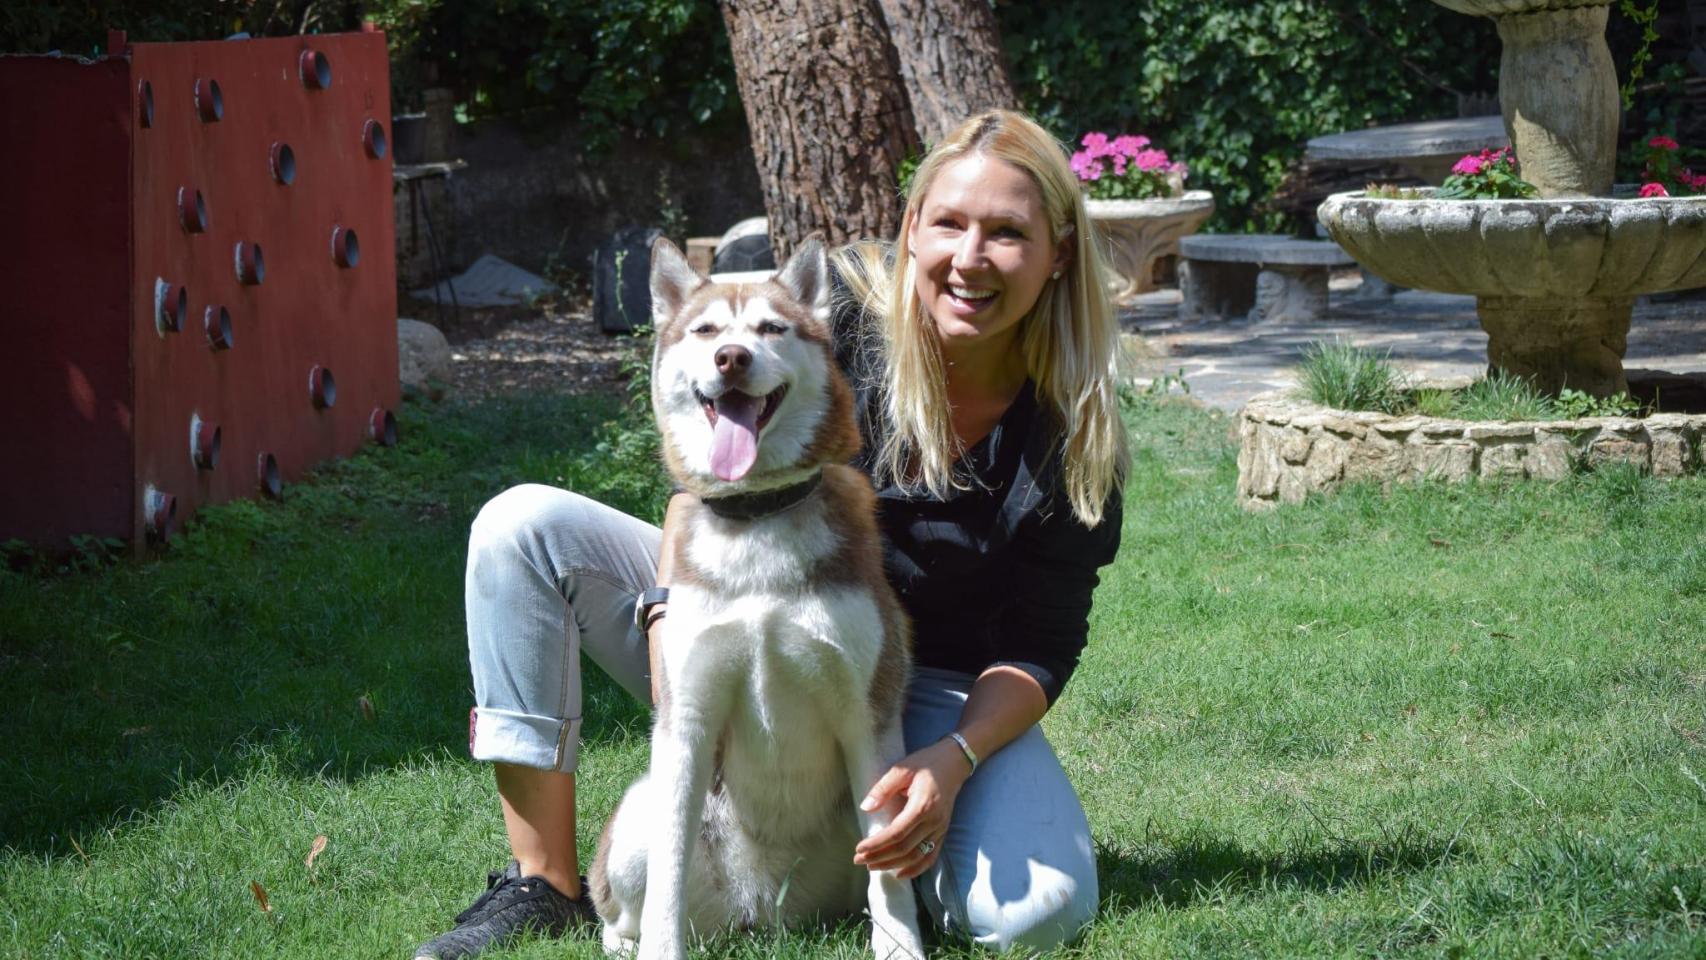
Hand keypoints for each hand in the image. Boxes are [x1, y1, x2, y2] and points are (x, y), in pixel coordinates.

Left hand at [853, 738, 969, 879]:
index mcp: (922, 806)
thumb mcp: (901, 769)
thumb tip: (865, 807)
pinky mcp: (943, 832)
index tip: (859, 848)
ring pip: (916, 856)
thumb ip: (883, 788)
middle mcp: (933, 822)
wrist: (953, 763)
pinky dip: (916, 869)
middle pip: (904, 848)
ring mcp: (940, 829)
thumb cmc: (925, 764)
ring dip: (893, 865)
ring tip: (872, 866)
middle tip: (858, 860)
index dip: (876, 844)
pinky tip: (899, 874)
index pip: (896, 833)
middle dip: (879, 857)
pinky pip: (931, 856)